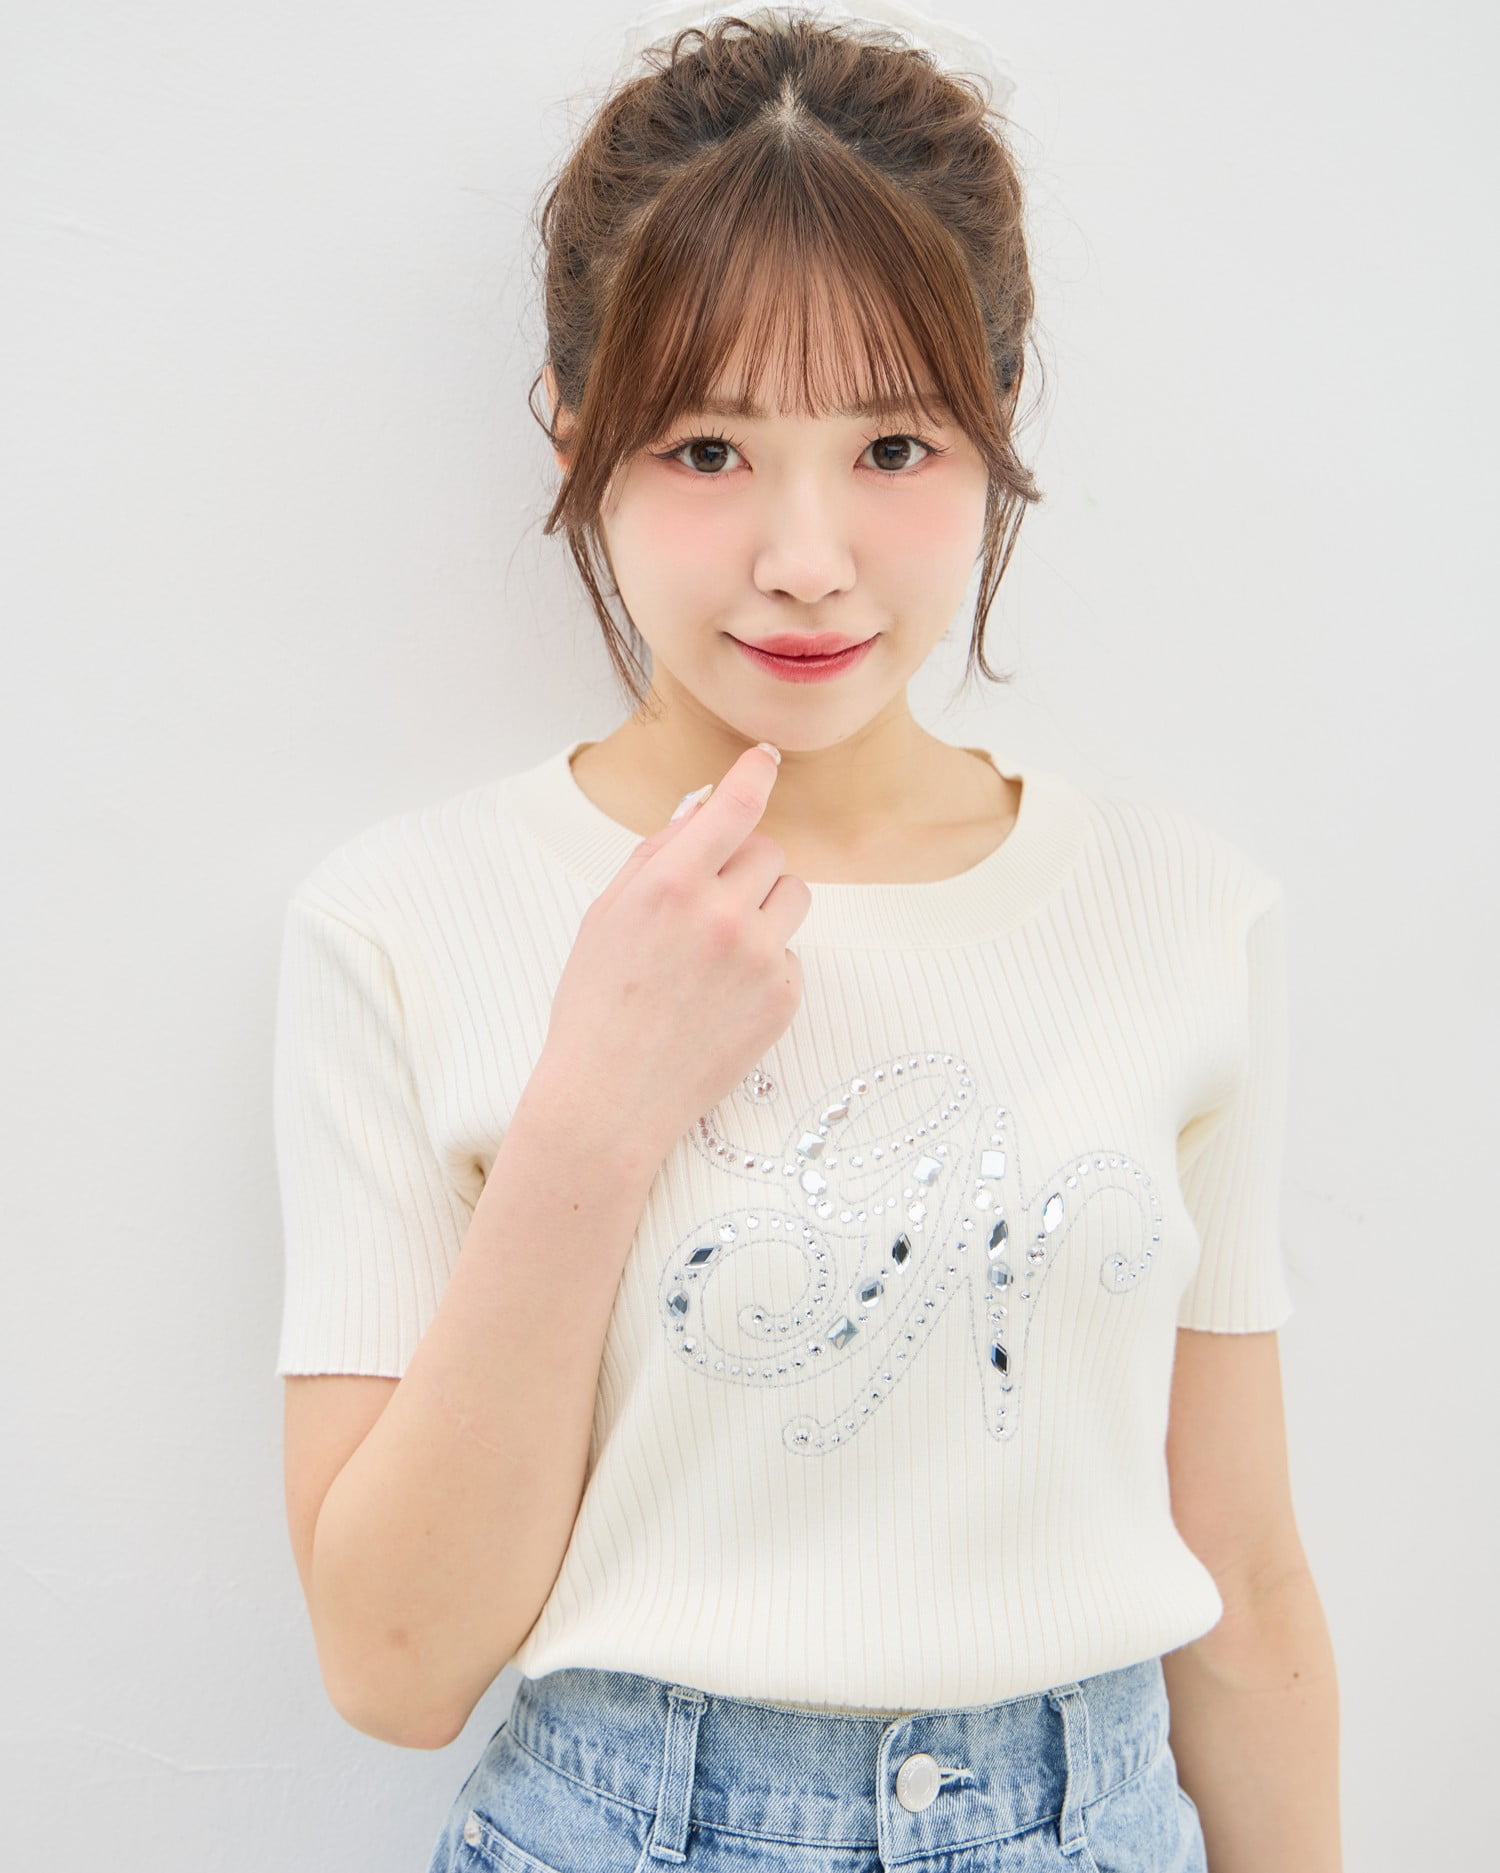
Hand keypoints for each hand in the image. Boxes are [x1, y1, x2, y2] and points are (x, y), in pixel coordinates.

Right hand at [538, 743, 810, 1152]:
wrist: (610, 1099)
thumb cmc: (595, 1006)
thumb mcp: (606, 917)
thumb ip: (654, 856)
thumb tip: (700, 811)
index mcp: (670, 884)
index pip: (733, 807)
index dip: (753, 775)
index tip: (766, 759)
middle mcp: (722, 914)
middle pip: (768, 850)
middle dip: (743, 865)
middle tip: (708, 902)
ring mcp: (760, 958)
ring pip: (793, 894)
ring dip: (765, 906)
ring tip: (721, 948)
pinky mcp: (784, 998)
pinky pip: (792, 951)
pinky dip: (767, 962)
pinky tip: (724, 996)